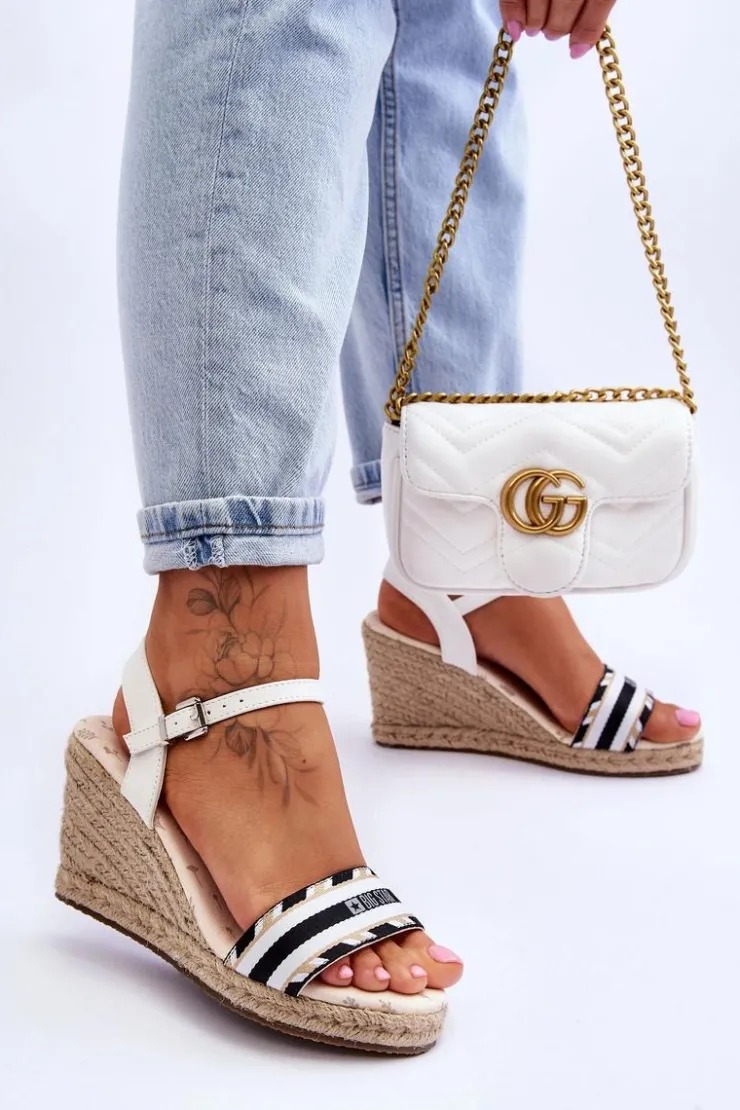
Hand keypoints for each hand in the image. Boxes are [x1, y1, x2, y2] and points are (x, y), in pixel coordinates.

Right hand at [499, 1, 617, 57]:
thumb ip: (593, 9)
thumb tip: (578, 49)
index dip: (588, 28)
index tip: (576, 51)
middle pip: (566, 2)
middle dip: (558, 26)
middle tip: (552, 33)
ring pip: (539, 1)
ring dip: (535, 23)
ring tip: (534, 28)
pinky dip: (511, 14)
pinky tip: (515, 31)